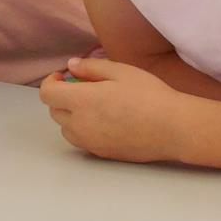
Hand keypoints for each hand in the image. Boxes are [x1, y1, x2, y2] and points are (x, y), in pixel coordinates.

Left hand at [39, 57, 185, 162]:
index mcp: (82, 101)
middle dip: (61, 97)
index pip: (47, 94)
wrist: (173, 128)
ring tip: (93, 105)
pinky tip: (105, 121)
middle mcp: (80, 124)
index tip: (64, 76)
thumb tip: (71, 66)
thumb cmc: (149, 95)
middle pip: (54, 111)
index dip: (51, 82)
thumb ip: (91, 67)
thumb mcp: (120, 71)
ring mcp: (90, 142)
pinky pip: (81, 141)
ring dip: (70, 115)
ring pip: (65, 129)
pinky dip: (83, 129)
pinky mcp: (101, 154)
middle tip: (82, 87)